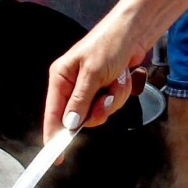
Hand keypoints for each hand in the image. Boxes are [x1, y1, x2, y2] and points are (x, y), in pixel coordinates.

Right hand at [43, 17, 149, 142]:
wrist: (135, 32)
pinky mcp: (105, 88)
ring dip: (112, 99)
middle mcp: (72, 84)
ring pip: (99, 112)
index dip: (54, 135)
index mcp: (60, 77)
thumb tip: (70, 124)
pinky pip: (111, 104)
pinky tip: (121, 77)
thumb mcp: (93, 74)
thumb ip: (80, 101)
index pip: (52, 113)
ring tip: (116, 79)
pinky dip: (119, 93)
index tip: (56, 155)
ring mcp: (90, 88)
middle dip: (97, 110)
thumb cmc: (109, 44)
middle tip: (105, 97)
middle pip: (79, 117)